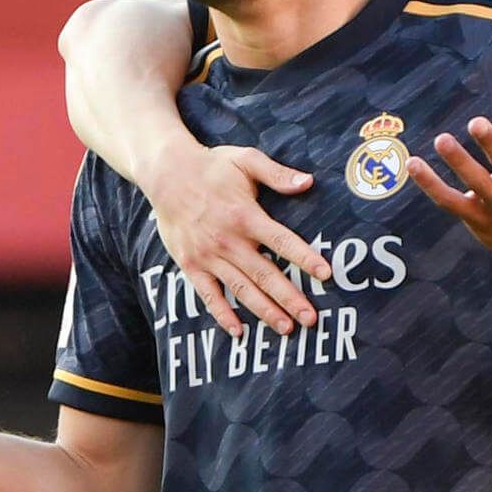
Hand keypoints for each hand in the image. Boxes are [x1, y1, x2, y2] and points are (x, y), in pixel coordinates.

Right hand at [141, 144, 331, 338]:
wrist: (165, 174)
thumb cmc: (211, 166)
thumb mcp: (245, 159)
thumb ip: (277, 174)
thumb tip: (308, 182)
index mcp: (246, 215)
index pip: (283, 242)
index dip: (306, 259)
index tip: (326, 275)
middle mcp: (228, 240)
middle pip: (265, 274)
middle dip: (290, 298)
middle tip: (311, 319)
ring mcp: (208, 256)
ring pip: (241, 289)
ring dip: (265, 311)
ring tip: (286, 328)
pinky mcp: (191, 264)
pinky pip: (208, 295)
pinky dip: (222, 314)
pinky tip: (238, 332)